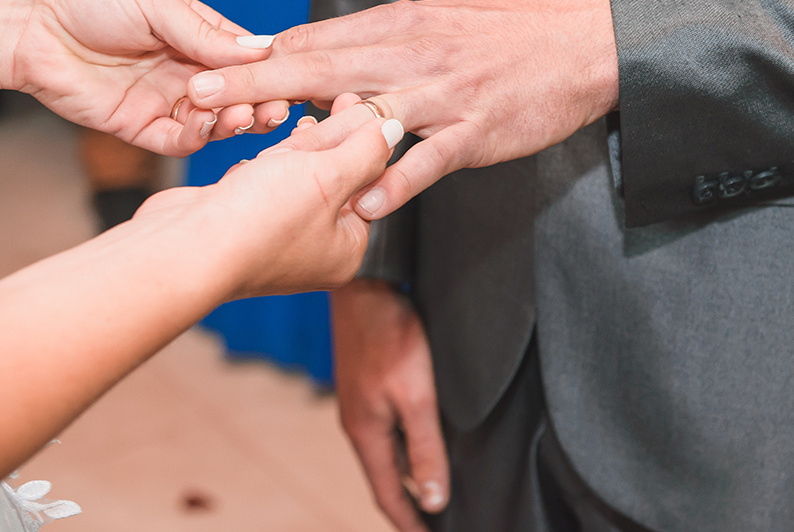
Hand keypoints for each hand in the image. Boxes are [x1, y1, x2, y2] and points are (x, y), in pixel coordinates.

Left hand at [8, 0, 291, 155]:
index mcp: (192, 34)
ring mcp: (161, 99)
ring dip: (233, 121)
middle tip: (275, 107)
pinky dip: (199, 137)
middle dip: (257, 102)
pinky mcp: (137, 126)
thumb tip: (260, 50)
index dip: (265, 70)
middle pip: (234, 94)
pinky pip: (178, 140)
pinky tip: (208, 125)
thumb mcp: (155, 3)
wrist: (27, 21)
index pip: (242, 57)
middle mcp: (183, 69)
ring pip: (212, 121)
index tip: (287, 77)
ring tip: (243, 115)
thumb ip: (205, 33)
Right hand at [131, 109, 404, 296]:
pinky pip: (263, 185)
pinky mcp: (239, 224)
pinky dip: (263, 166)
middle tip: (337, 99)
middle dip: (332, 139)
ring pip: (296, 178)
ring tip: (300, 122)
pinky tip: (259, 156)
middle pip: (334, 179)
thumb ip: (363, 150)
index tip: (362, 102)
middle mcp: (313, 251)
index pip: (370, 184)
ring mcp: (273, 239)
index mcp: (346, 250)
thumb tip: (392, 128)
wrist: (183, 249)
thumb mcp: (327, 175)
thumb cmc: (258, 221)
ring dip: (296, 149)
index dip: (367, 139)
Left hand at [186, 0, 618, 219]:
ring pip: (367, 111)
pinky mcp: (474, 131)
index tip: (209, 69)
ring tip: (265, 158)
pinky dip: (395, 181)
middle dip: (255, 83)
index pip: (314, 40)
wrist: (580, 41)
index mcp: (396, 26)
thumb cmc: (503, 33)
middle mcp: (409, 56)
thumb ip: (377, 40)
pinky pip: (427, 161)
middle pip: (320, 67)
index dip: (260, 59)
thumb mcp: (433, 21)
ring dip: (312, 134)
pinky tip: (364, 205)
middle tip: (199, 94)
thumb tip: (320, 54)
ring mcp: (441, 95)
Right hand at [332, 279, 448, 531]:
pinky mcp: (366, 382)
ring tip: (434, 489)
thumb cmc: (390, 336)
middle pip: (385, 477)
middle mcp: (357, 423)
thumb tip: (433, 500)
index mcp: (366, 434)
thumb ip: (426, 449)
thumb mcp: (417, 397)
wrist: (363, 285)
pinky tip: (422, 439)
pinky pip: (386, 428)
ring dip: (408, 473)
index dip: (409, 523)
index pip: (387, 495)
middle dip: (409, 504)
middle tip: (436, 522)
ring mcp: (359, 402)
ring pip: (386, 451)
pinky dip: (405, 445)